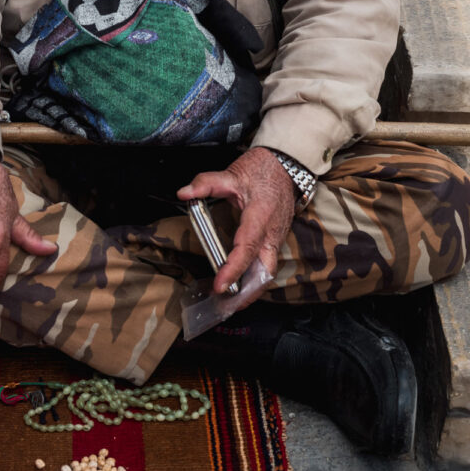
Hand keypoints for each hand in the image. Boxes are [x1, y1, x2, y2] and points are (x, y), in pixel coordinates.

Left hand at [177, 146, 296, 302]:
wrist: (285, 166)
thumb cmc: (261, 171)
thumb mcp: (232, 173)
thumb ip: (206, 182)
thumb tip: (184, 193)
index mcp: (260, 216)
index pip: (247, 248)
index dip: (233, 269)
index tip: (220, 285)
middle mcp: (272, 232)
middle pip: (264, 271)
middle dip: (248, 292)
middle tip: (225, 304)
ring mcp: (276, 237)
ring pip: (268, 271)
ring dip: (251, 289)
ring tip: (230, 301)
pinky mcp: (276, 239)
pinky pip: (267, 264)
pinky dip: (255, 278)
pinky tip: (241, 285)